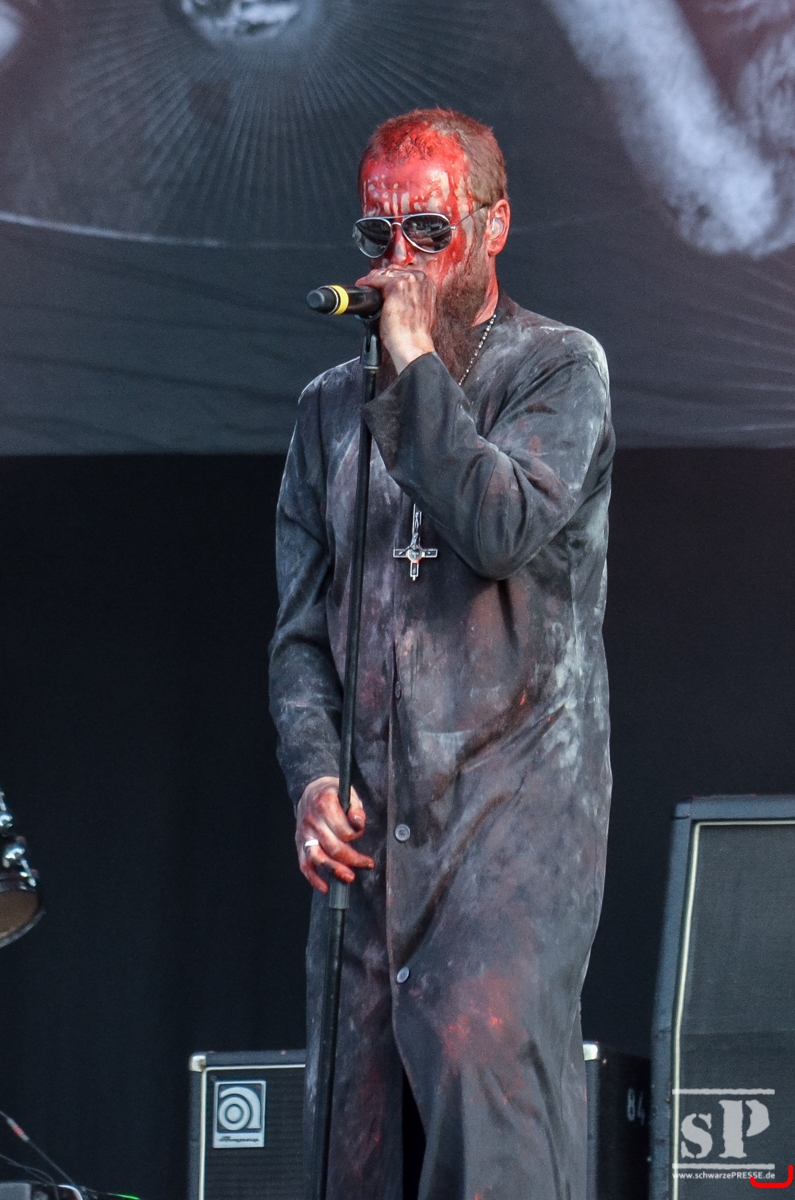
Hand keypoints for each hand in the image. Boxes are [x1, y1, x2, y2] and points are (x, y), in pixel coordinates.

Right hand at [296, 776, 373, 893]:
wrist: (309, 790)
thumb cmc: (333, 794)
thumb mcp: (348, 793)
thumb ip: (356, 809)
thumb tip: (358, 823)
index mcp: (324, 805)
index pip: (344, 830)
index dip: (356, 835)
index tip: (360, 833)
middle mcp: (312, 820)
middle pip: (333, 847)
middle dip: (353, 859)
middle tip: (367, 864)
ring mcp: (304, 834)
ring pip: (318, 858)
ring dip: (335, 870)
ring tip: (350, 877)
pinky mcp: (300, 844)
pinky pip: (304, 865)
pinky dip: (314, 879)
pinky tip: (325, 887)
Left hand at [356, 266, 435, 373]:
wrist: (413, 344)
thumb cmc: (415, 334)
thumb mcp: (420, 311)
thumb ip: (413, 299)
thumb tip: (400, 297)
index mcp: (427, 284)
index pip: (403, 274)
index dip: (389, 279)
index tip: (380, 284)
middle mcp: (420, 278)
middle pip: (393, 271)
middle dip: (380, 278)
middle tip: (371, 287)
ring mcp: (408, 280)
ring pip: (384, 274)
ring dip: (373, 280)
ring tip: (366, 287)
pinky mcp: (395, 285)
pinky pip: (375, 279)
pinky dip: (366, 283)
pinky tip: (362, 286)